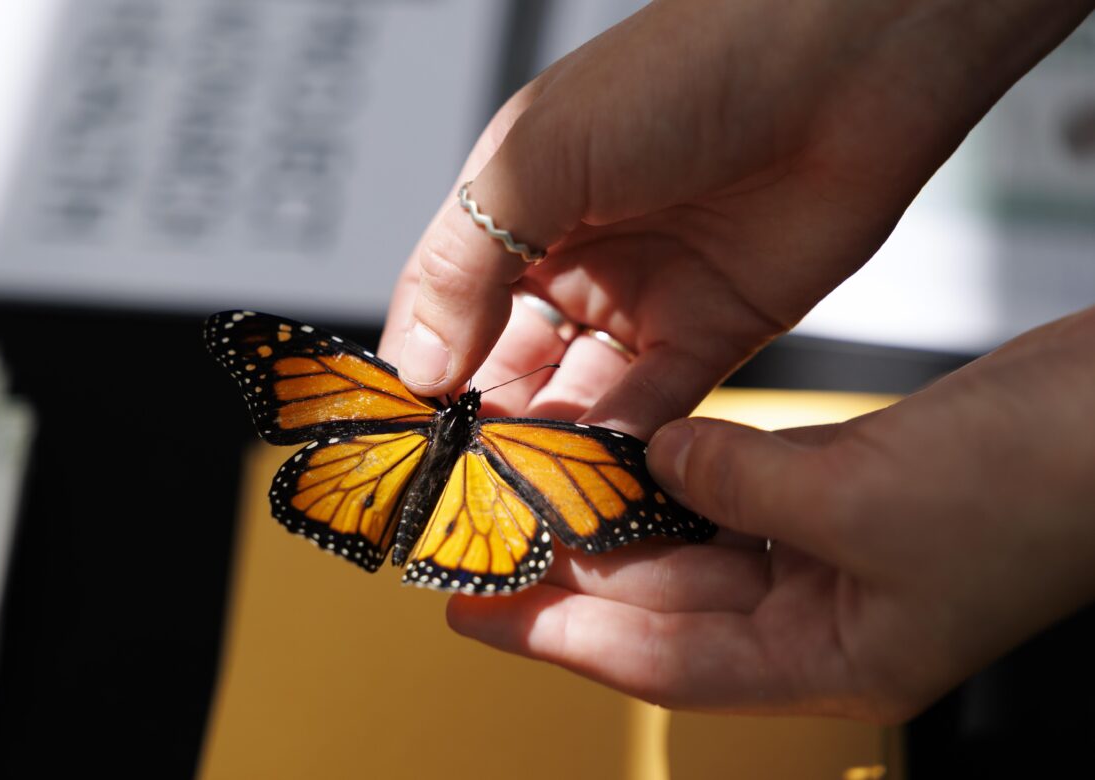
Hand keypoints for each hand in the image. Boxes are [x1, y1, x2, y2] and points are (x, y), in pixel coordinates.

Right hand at [379, 0, 1090, 435]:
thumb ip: (465, 263)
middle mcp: (573, 259)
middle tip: (461, 497)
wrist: (845, 61)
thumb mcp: (539, 157)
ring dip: (552, 450)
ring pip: (578, 398)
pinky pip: (658, 408)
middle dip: (486, 429)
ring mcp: (642, 299)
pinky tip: (597, 480)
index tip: (403, 446)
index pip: (447, 309)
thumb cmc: (687, 70)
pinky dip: (628, 448)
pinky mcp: (714, 332)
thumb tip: (412, 365)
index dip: (423, 376)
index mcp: (517, 207)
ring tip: (524, 504)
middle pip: (508, 366)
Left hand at [446, 307, 1094, 720]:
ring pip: (695, 548)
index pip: (658, 663)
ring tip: (539, 494)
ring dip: (621, 520)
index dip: (558, 639)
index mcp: (833, 662)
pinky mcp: (844, 494)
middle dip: (575, 574)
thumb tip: (659, 461)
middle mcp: (824, 619)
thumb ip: (737, 483)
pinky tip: (632, 453)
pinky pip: (736, 495)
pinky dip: (684, 475)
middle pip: (665, 607)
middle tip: (490, 538)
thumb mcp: (862, 499)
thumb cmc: (1035, 488)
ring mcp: (833, 557)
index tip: (477, 612)